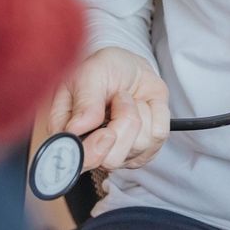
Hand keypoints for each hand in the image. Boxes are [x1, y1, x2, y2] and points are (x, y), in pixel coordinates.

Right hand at [47, 46, 169, 171]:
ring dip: (136, 111)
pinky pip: (158, 135)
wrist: (130, 66)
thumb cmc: (104, 70)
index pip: (78, 163)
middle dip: (121, 123)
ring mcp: (123, 152)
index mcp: (72, 135)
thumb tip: (76, 129)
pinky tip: (142, 104)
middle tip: (117, 99)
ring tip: (125, 97)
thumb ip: (84, 102)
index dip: (92, 153)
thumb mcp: (89, 74)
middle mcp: (95, 150)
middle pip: (112, 159)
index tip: (106, 132)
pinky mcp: (147, 148)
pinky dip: (154, 112)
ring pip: (139, 145)